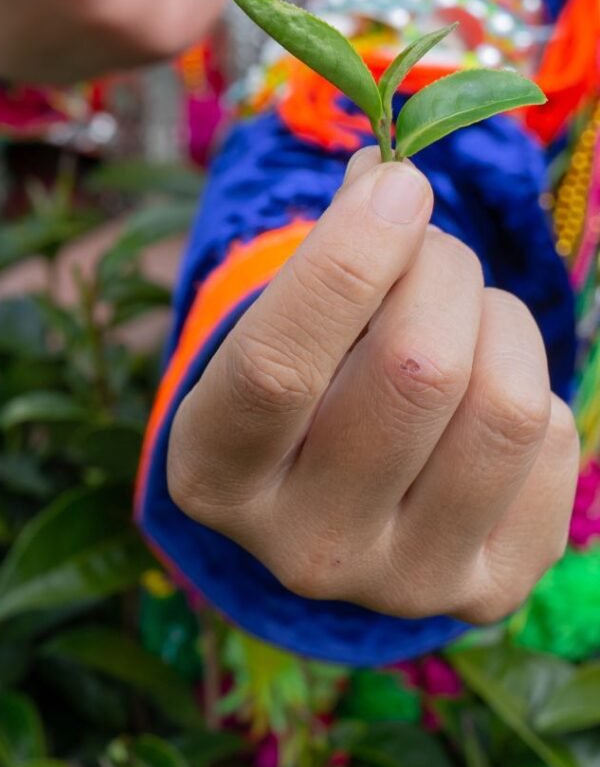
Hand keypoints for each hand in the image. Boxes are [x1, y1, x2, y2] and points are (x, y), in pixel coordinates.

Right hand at [167, 148, 579, 624]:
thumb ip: (324, 251)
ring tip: (463, 310)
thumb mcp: (271, 323)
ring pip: (505, 407)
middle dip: (441, 268)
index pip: (276, 366)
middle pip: (416, 373)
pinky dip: (527, 381)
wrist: (324, 501)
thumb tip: (390, 175)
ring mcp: (402, 582)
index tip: (399, 183)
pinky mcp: (487, 591)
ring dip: (495, 318)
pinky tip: (479, 390)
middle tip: (429, 243)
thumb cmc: (292, 384)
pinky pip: (551, 442)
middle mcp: (302, 547)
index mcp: (214, 472)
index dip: (347, 261)